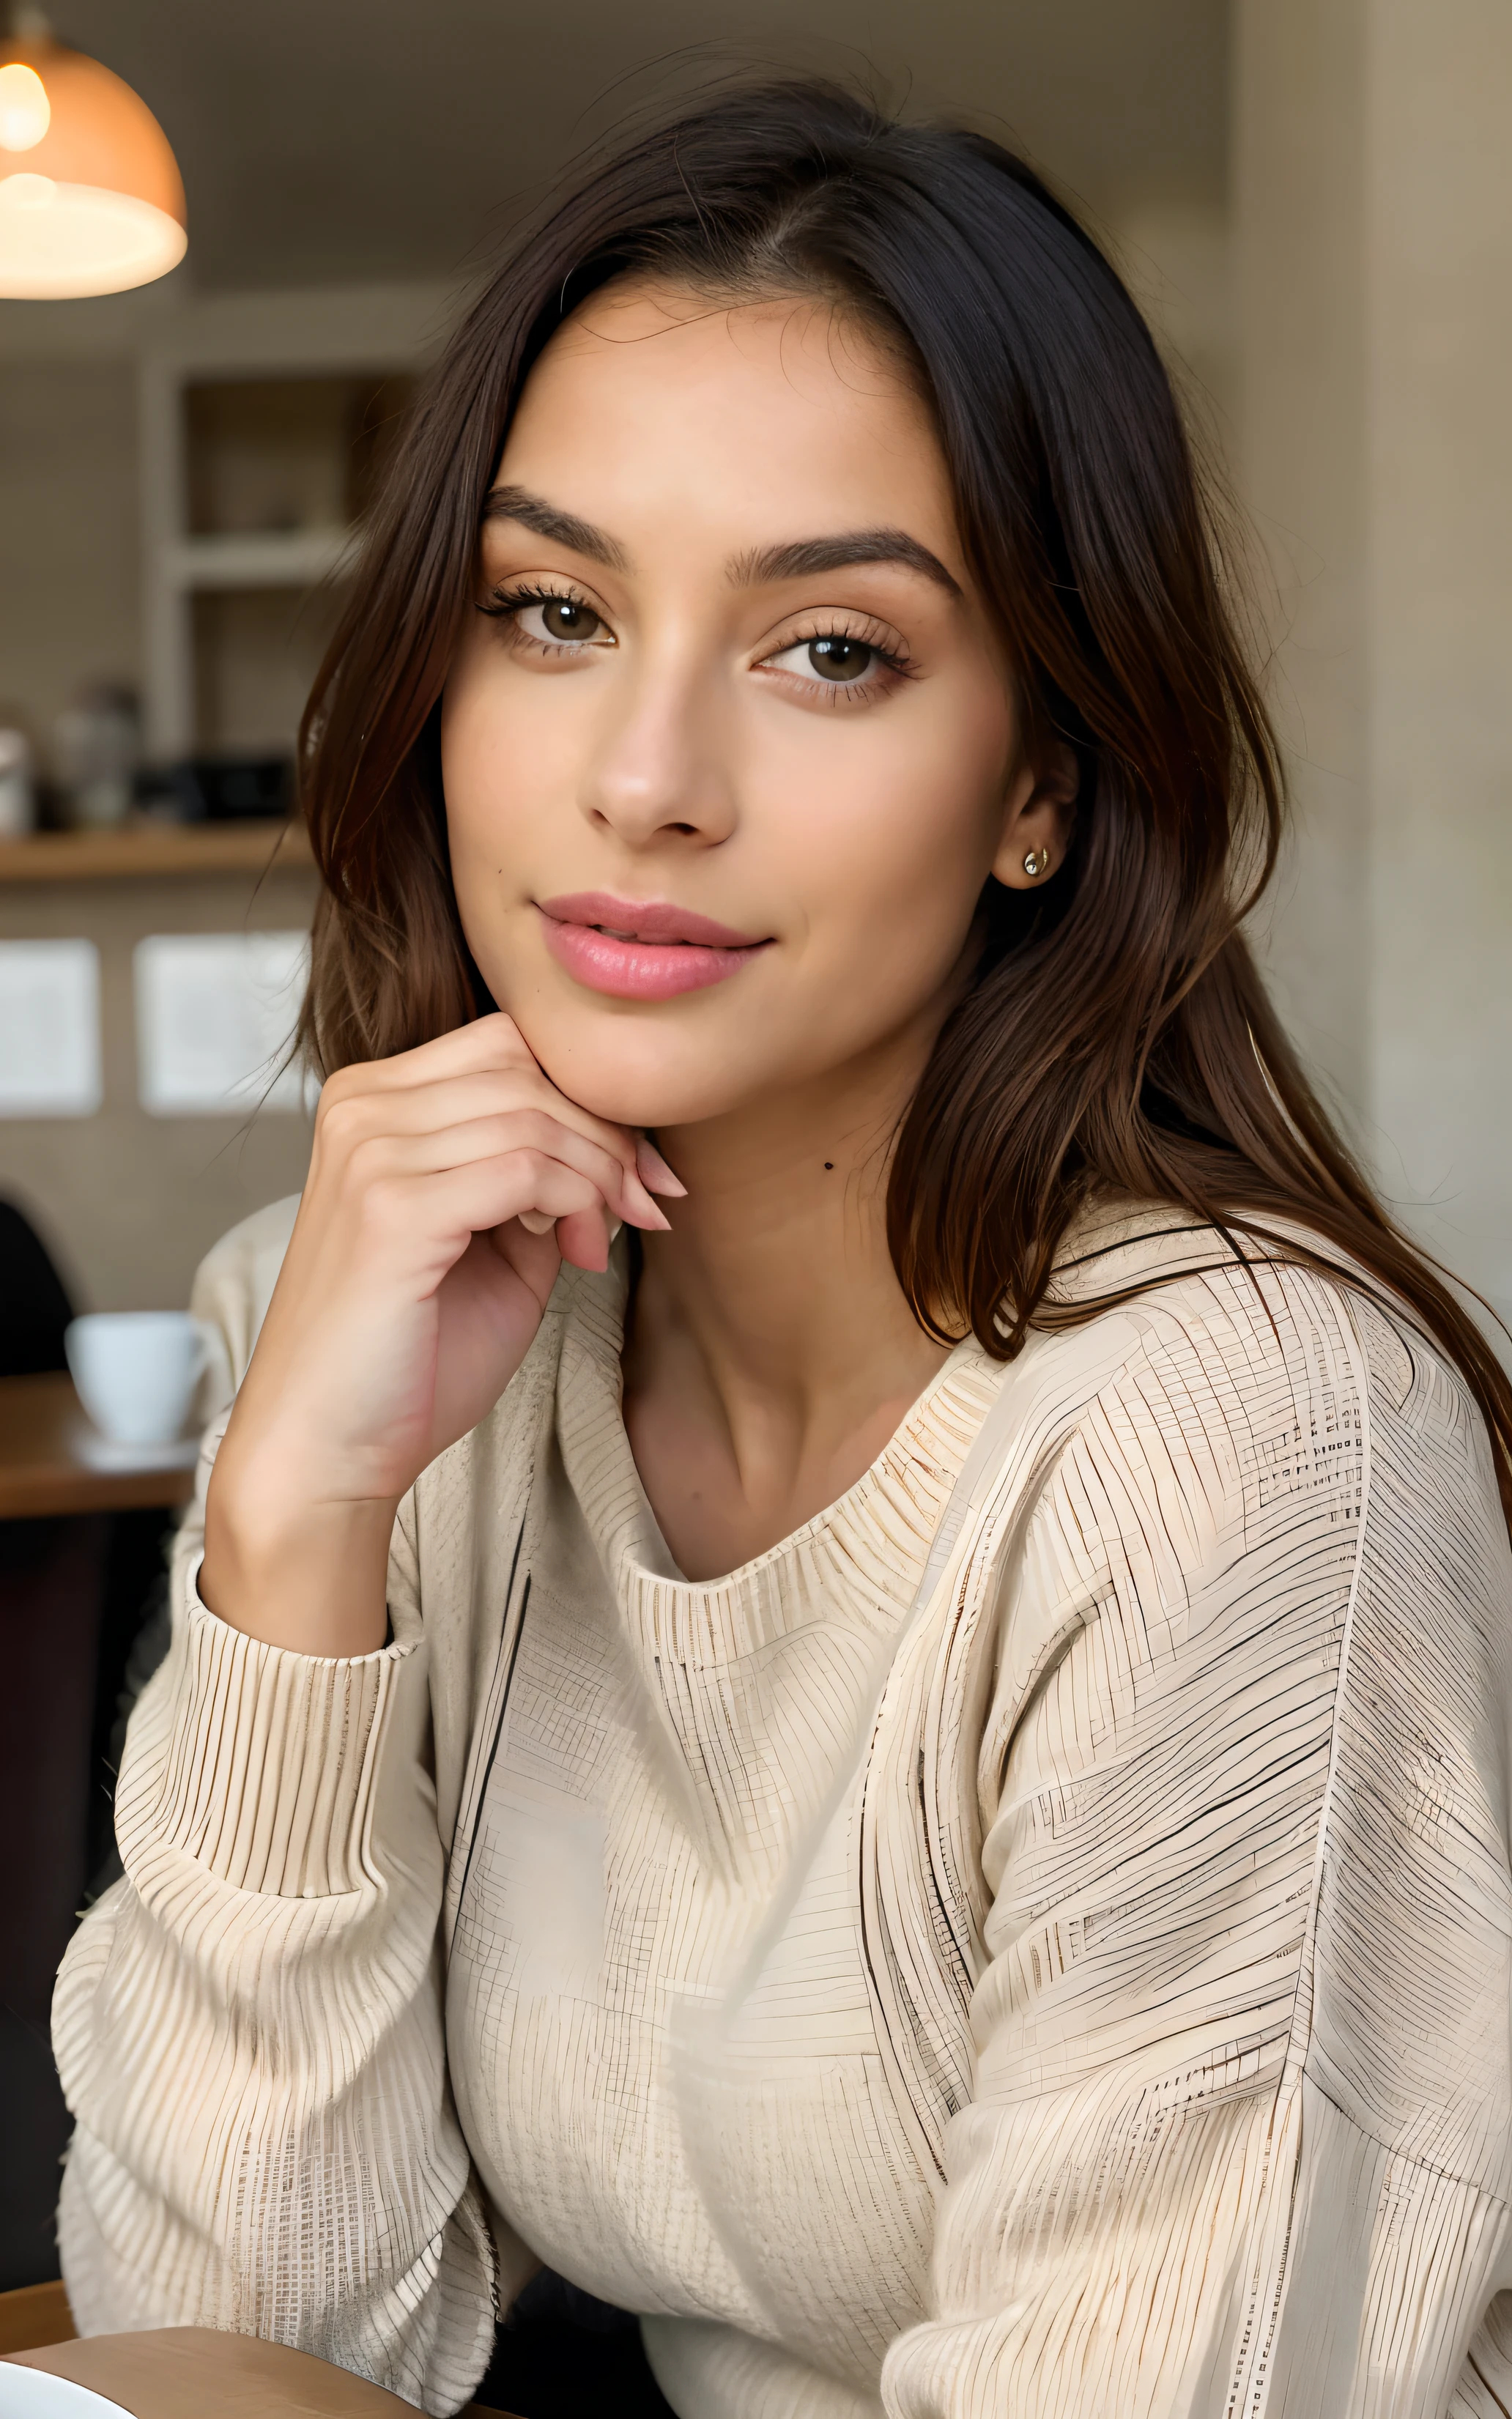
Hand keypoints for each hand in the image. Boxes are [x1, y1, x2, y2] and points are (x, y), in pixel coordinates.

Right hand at [200, 1014, 678, 1652]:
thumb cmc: (408, 1355)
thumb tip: (622, 1147)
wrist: (329, 1448)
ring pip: (534, 1116)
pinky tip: (576, 1256)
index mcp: (371, 1100)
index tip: (643, 1171)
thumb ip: (539, 1177)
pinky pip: (524, 1168)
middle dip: (608, 1136)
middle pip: (526, 1067)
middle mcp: (361, 1108)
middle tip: (644, 1206)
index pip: (508, 1043)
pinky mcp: (390, 1208)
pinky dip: (574, 1205)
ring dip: (596, 1178)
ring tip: (598, 1243)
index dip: (590, 1096)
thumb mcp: (492, 1243)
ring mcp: (369, 1153)